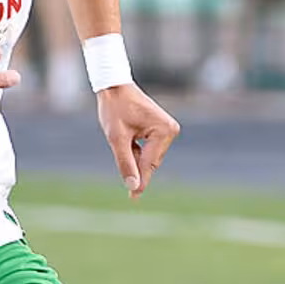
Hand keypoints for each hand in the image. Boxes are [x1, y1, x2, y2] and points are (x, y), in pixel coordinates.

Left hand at [97, 84, 179, 199]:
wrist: (114, 86)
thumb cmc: (114, 108)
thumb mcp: (116, 138)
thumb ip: (125, 163)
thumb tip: (133, 186)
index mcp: (164, 131)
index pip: (150, 164)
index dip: (139, 181)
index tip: (133, 198)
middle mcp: (170, 130)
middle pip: (151, 162)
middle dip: (134, 165)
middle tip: (117, 162)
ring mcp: (167, 130)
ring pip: (149, 157)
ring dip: (133, 156)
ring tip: (121, 137)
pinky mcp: (161, 130)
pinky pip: (148, 150)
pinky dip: (136, 151)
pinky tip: (126, 138)